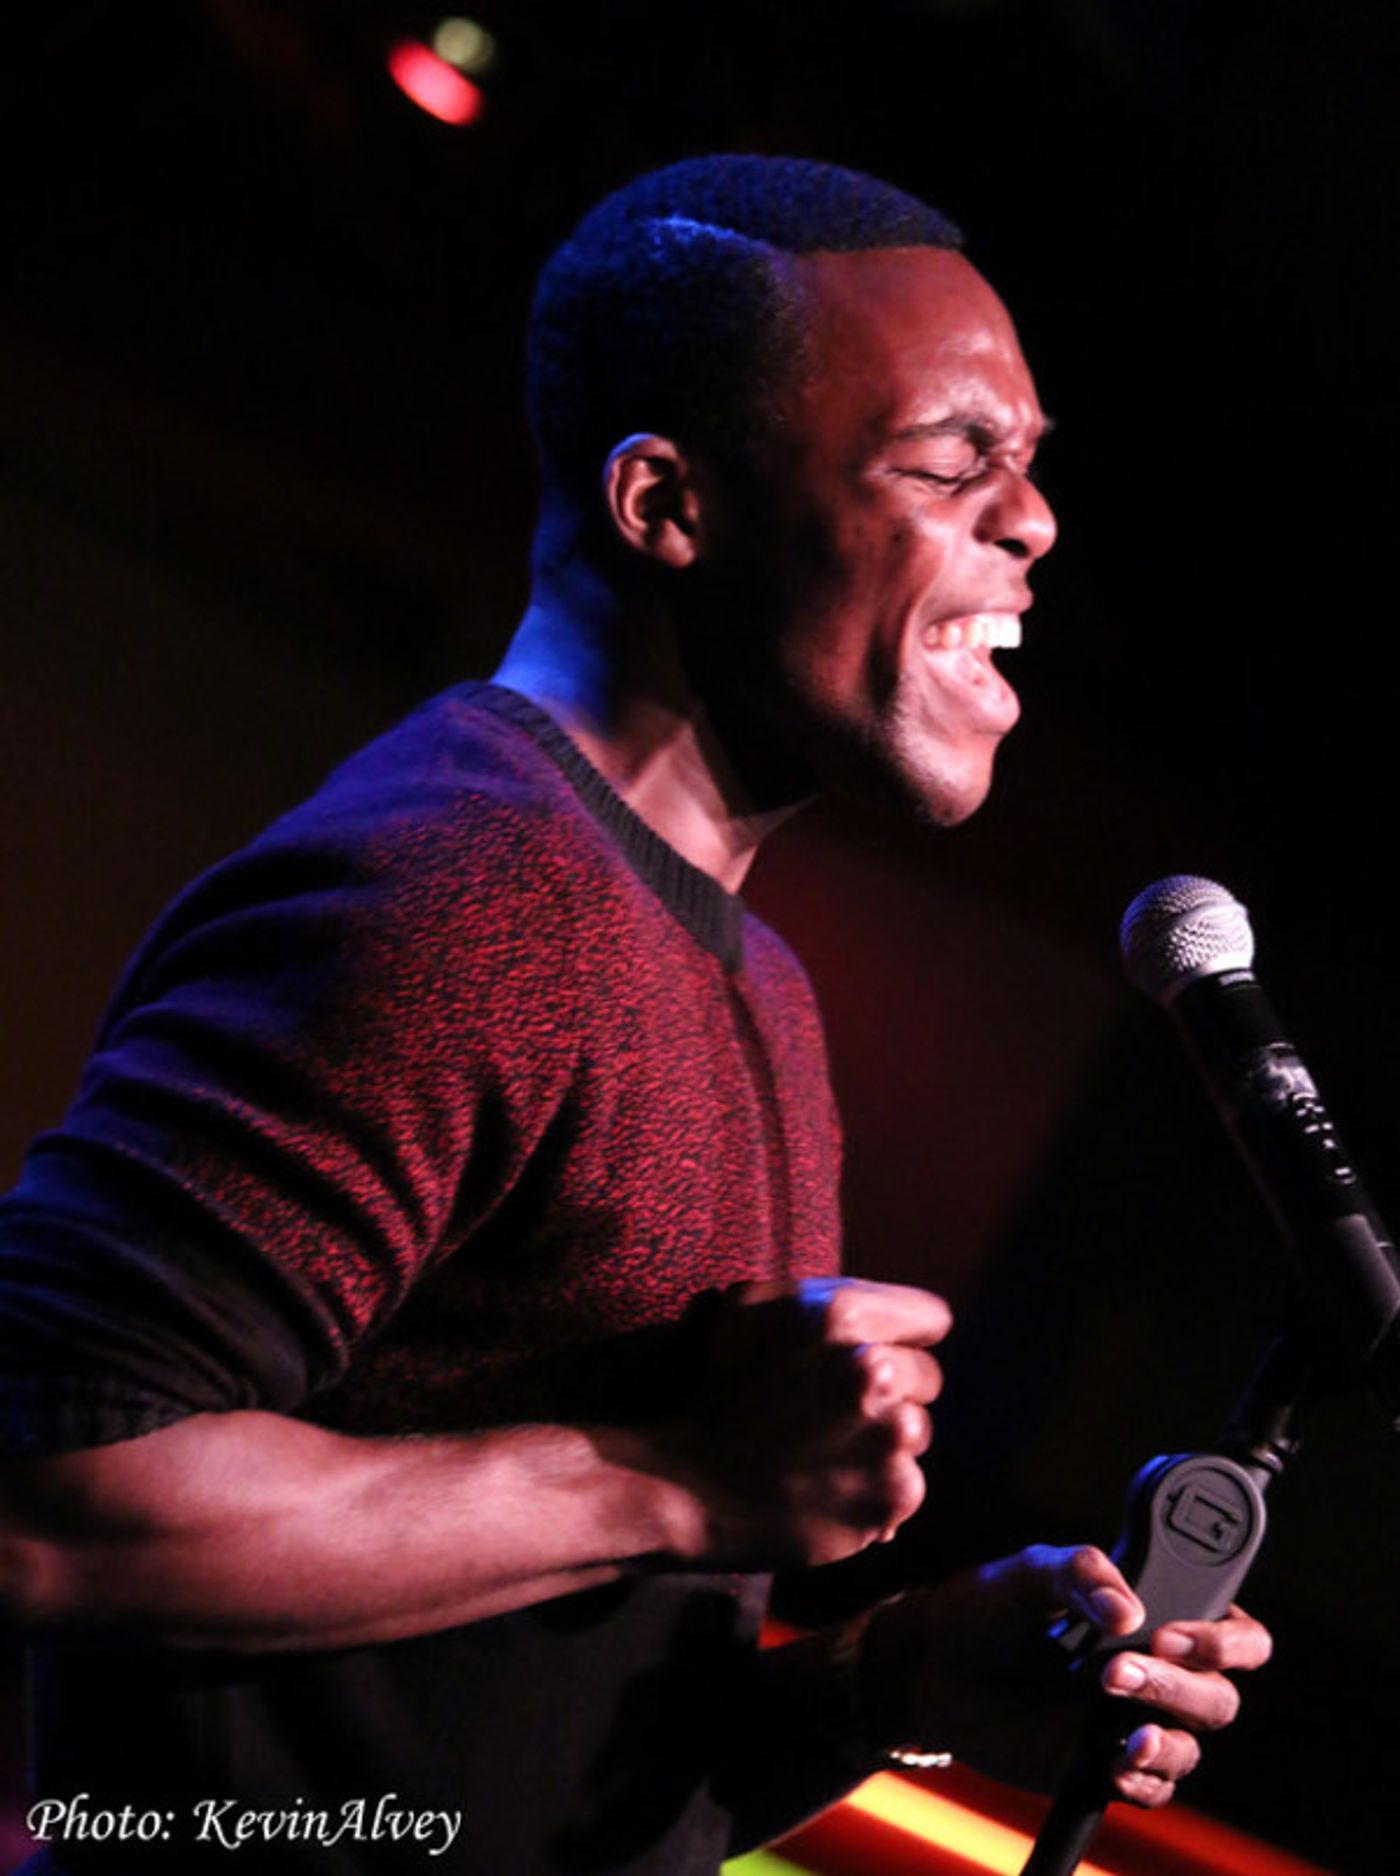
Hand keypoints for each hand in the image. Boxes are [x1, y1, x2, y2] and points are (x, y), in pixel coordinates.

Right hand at [658, 1277, 950, 1568]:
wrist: (685, 1485)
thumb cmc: (716, 1389)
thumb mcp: (750, 1308)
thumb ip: (822, 1294)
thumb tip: (884, 1310)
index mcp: (843, 1314)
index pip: (930, 1318)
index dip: (903, 1335)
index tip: (877, 1354)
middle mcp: (875, 1371)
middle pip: (927, 1376)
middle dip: (892, 1390)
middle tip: (834, 1411)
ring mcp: (890, 1436)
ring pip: (917, 1431)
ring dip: (884, 1441)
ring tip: (826, 1452)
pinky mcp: (894, 1493)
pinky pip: (907, 1484)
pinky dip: (875, 1490)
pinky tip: (829, 1489)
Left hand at [857, 1543, 1271, 1806]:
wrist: (933, 1667)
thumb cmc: (989, 1608)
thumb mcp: (1029, 1572)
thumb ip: (1080, 1574)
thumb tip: (1126, 1612)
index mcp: (1157, 1614)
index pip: (1234, 1632)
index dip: (1223, 1638)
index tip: (1168, 1632)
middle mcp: (1157, 1670)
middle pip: (1218, 1694)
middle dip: (1179, 1684)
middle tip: (1116, 1670)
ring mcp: (1133, 1722)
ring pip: (1191, 1744)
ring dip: (1165, 1738)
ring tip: (1119, 1727)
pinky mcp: (1103, 1767)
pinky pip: (1154, 1789)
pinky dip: (1143, 1780)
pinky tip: (1112, 1765)